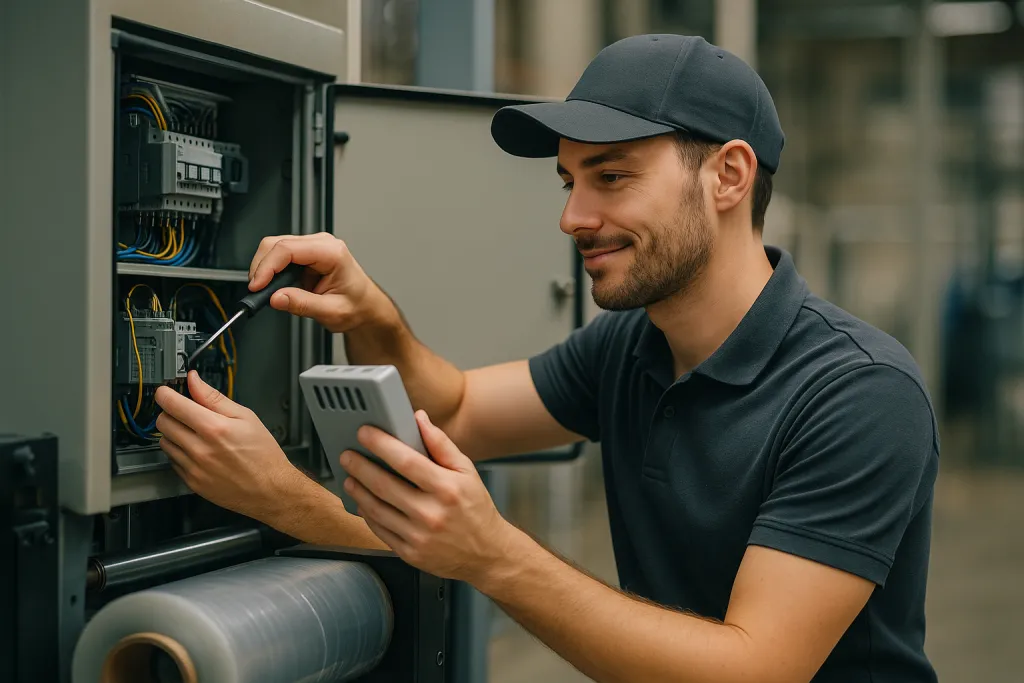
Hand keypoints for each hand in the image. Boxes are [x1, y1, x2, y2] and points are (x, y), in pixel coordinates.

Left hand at [154, 371, 305, 520]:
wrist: (270, 488)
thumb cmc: (262, 454)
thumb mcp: (246, 417)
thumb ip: (215, 398)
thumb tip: (194, 381)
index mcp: (214, 428)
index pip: (173, 405)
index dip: (165, 394)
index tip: (166, 392)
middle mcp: (200, 449)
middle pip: (163, 422)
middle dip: (170, 413)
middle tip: (186, 413)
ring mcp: (193, 468)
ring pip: (165, 442)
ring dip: (174, 434)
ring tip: (195, 435)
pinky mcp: (191, 482)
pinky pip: (172, 461)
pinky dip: (180, 453)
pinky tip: (199, 452)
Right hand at [247, 232, 390, 333]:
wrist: (366, 307)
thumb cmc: (357, 306)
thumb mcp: (331, 311)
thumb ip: (302, 304)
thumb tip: (276, 298)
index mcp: (332, 253)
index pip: (288, 249)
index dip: (267, 266)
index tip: (258, 285)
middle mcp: (322, 244)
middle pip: (276, 243)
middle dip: (262, 267)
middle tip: (257, 291)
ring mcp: (313, 247)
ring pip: (275, 247)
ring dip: (265, 269)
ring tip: (267, 291)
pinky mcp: (305, 254)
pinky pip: (280, 255)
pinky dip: (272, 270)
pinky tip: (276, 286)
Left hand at [340, 410, 513, 583]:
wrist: (486, 554)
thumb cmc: (476, 509)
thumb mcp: (467, 472)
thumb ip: (441, 445)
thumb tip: (419, 419)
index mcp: (447, 488)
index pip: (406, 461)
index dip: (381, 445)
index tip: (365, 433)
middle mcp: (431, 513)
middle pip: (384, 485)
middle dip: (360, 467)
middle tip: (348, 455)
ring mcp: (419, 536)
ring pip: (377, 509)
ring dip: (358, 491)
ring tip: (350, 478)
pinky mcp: (410, 553)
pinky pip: (380, 531)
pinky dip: (368, 514)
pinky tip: (364, 502)